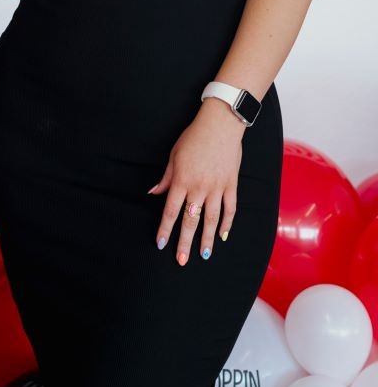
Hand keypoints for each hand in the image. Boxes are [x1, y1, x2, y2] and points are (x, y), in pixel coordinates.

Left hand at [149, 98, 244, 264]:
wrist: (220, 125)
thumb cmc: (193, 138)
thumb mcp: (174, 155)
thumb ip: (166, 178)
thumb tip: (154, 193)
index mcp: (182, 180)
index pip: (171, 211)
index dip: (165, 229)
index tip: (161, 244)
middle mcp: (199, 188)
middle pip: (190, 220)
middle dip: (185, 242)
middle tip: (181, 260)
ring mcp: (217, 188)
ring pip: (211, 219)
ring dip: (207, 239)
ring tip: (204, 255)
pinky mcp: (231, 185)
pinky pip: (230, 209)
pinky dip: (227, 223)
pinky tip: (223, 235)